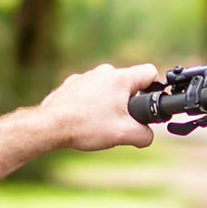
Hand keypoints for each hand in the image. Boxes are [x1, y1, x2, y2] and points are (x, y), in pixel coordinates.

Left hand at [40, 62, 161, 151]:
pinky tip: (85, 120)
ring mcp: (85, 76)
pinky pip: (90, 92)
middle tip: (122, 121)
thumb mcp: (124, 134)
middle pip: (128, 83)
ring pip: (108, 88)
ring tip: (101, 123)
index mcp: (119, 78)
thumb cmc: (86, 126)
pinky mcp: (71, 84)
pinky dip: (92, 104)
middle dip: (129, 101)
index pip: (150, 72)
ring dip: (110, 103)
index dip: (156, 87)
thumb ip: (145, 135)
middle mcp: (103, 71)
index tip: (149, 103)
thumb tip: (147, 136)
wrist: (50, 126)